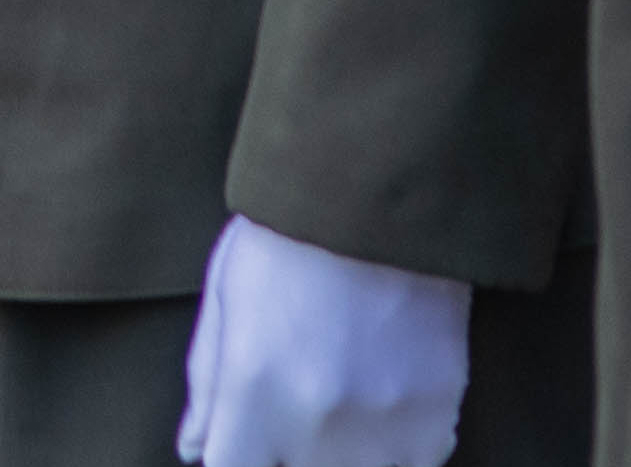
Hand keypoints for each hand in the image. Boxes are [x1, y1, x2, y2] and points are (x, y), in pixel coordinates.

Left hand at [176, 215, 471, 466]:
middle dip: (291, 451)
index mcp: (249, 395)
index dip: (238, 455)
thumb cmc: (289, 234)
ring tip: (349, 391)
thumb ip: (207, 384)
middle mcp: (312, 425)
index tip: (249, 439)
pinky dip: (405, 443)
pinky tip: (392, 393)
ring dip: (351, 452)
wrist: (381, 190)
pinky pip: (418, 460)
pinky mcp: (437, 416)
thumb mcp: (225, 296)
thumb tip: (193, 450)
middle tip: (307, 388)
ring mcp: (380, 427)